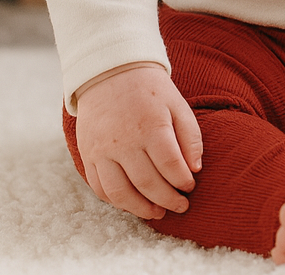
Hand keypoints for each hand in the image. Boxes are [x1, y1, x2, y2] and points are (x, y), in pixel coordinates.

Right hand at [74, 64, 203, 220]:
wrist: (111, 72)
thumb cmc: (150, 91)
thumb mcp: (177, 104)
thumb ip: (190, 136)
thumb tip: (195, 169)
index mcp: (151, 125)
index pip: (170, 165)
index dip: (183, 181)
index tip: (190, 186)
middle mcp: (124, 140)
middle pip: (148, 183)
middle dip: (167, 200)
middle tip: (180, 206)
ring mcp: (102, 150)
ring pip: (121, 193)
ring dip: (141, 209)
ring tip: (157, 212)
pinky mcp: (88, 155)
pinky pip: (100, 188)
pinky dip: (116, 202)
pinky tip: (132, 203)